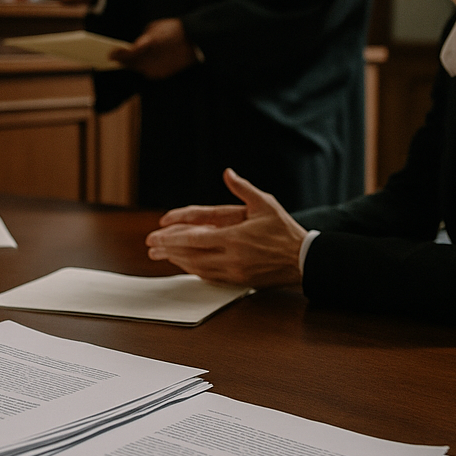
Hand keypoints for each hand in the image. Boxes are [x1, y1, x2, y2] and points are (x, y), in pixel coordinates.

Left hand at [111, 18, 196, 78]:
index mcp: (147, 45)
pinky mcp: (162, 75)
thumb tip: (135, 47)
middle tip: (115, 58)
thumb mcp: (154, 29)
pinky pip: (148, 72)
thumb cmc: (173, 30)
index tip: (109, 54)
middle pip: (130, 64)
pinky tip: (143, 62)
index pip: (127, 54)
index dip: (117, 55)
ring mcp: (156, 69)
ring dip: (134, 64)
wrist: (195, 41)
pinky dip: (144, 68)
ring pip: (138, 69)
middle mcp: (150, 60)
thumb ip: (142, 40)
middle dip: (123, 61)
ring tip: (127, 60)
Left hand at [145, 169, 306, 285]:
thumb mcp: (265, 204)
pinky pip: (210, 277)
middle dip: (168, 251)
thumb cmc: (284, 230)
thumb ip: (243, 189)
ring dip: (178, 262)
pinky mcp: (239, 282)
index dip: (172, 238)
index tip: (156, 235)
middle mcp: (232, 257)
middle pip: (191, 256)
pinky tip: (185, 265)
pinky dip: (194, 270)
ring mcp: (235, 272)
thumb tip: (228, 173)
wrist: (304, 260)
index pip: (195, 239)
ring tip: (162, 255)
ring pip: (198, 268)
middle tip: (151, 247)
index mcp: (235, 238)